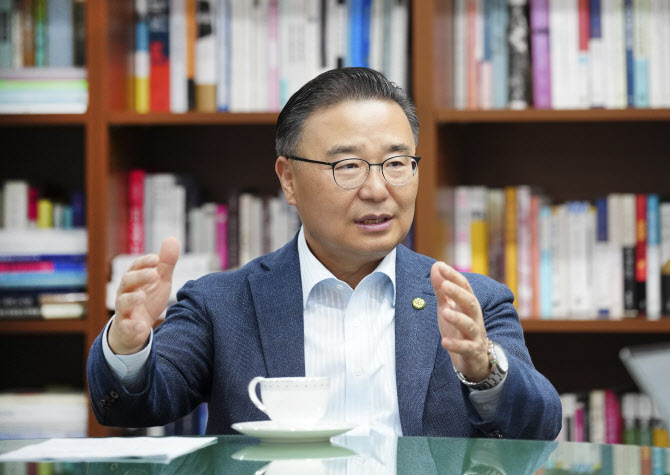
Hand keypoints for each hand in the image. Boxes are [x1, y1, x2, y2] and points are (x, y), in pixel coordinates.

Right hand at [108, 237, 179, 354]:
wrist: (136, 328)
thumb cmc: (148, 299)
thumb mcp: (160, 280)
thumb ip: (165, 263)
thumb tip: (172, 238)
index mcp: (134, 280)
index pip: (135, 267)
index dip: (144, 262)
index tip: (156, 258)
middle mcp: (125, 293)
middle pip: (127, 281)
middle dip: (139, 276)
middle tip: (154, 274)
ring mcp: (124, 310)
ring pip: (122, 303)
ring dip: (132, 299)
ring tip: (142, 296)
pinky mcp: (126, 328)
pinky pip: (126, 327)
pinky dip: (133, 326)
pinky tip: (142, 326)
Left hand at [430, 261, 489, 381]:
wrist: (475, 359)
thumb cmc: (460, 329)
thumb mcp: (448, 307)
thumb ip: (442, 289)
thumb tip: (436, 266)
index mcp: (469, 305)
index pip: (465, 287)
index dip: (453, 276)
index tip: (440, 266)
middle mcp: (475, 318)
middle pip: (470, 303)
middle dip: (458, 293)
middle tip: (444, 285)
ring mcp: (475, 335)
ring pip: (470, 325)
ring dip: (458, 318)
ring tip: (445, 312)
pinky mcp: (473, 352)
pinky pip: (466, 348)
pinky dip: (456, 345)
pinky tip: (444, 342)